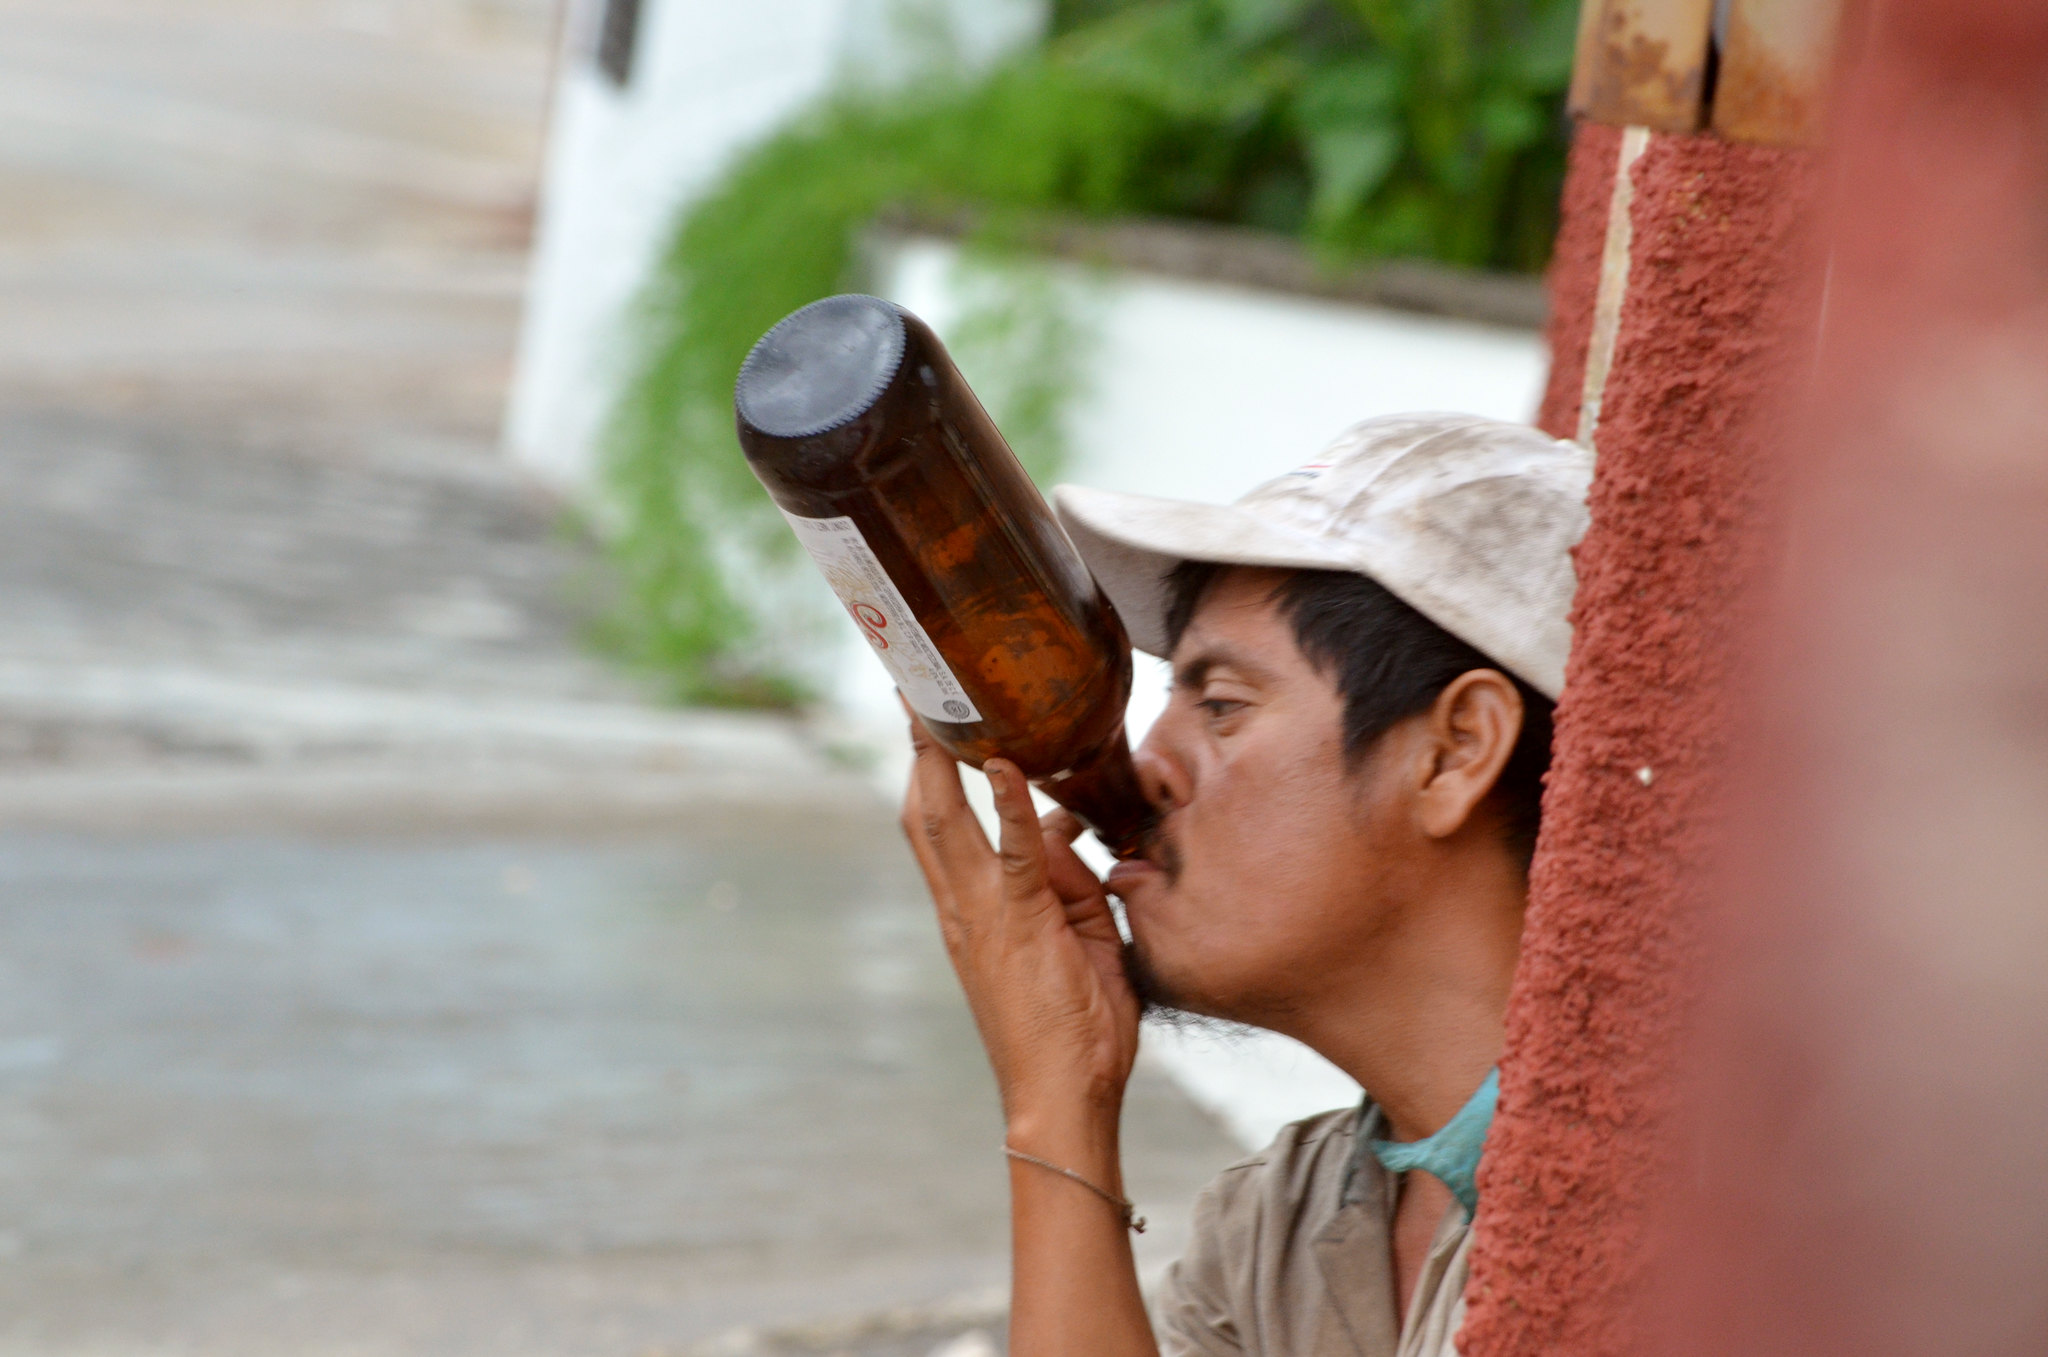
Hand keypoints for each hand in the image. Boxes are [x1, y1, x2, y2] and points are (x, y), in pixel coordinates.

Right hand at [899, 712, 1140, 1128]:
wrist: (1064, 1097)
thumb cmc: (1076, 1026)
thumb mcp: (1076, 934)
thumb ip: (1067, 879)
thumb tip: (1068, 827)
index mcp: (970, 909)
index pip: (938, 824)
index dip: (929, 770)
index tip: (929, 719)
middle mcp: (962, 906)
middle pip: (923, 811)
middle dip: (918, 748)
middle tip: (915, 689)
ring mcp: (982, 915)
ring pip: (945, 822)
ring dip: (941, 758)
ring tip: (938, 703)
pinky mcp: (1016, 925)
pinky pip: (1014, 853)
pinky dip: (1011, 805)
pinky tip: (1007, 764)